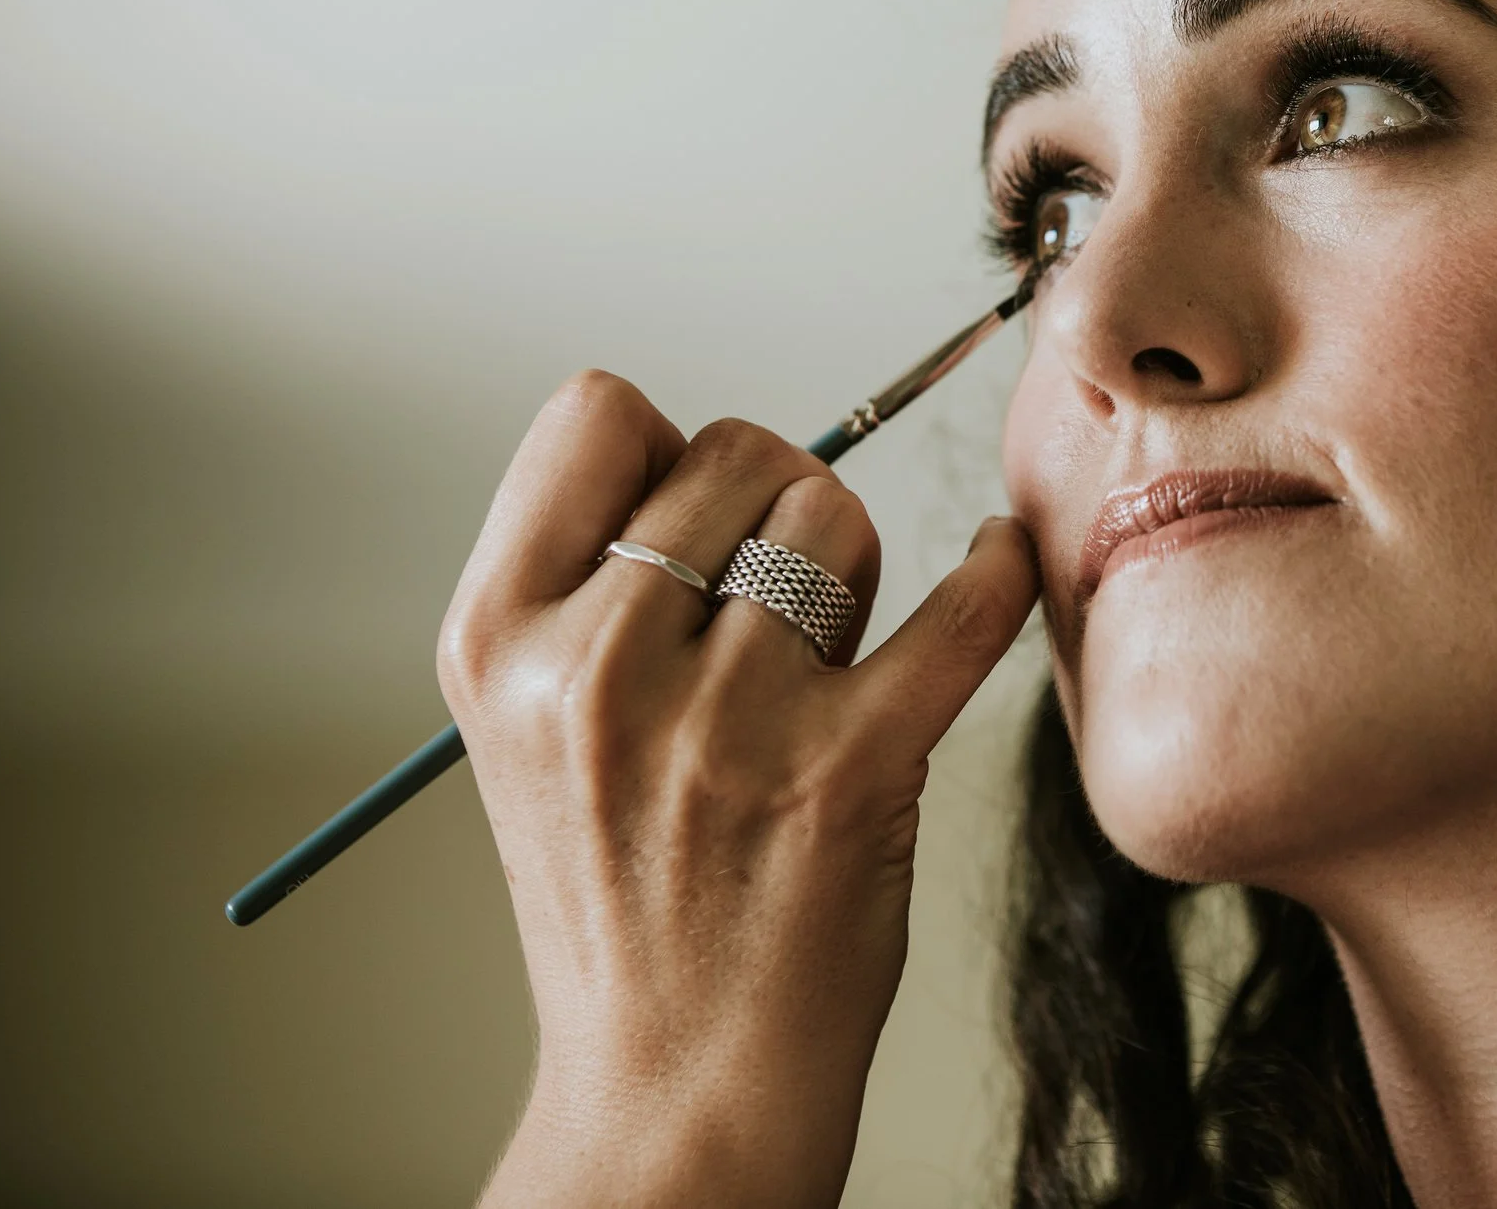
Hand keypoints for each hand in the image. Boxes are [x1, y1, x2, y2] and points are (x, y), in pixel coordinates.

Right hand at [437, 371, 1038, 1208]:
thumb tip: (704, 451)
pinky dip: (999, 569)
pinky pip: (965, 604)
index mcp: (497, 643)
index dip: (665, 443)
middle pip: (738, 451)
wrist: (675, 1084)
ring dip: (853, 564)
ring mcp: (725, 722)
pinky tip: (998, 560)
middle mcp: (596, 671)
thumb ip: (589, 584)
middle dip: (776, 504)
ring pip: (837, 513)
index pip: (594, 412)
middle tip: (776, 606)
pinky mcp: (852, 768)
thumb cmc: (622, 898)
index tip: (700, 512)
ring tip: (830, 656)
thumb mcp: (534, 730)